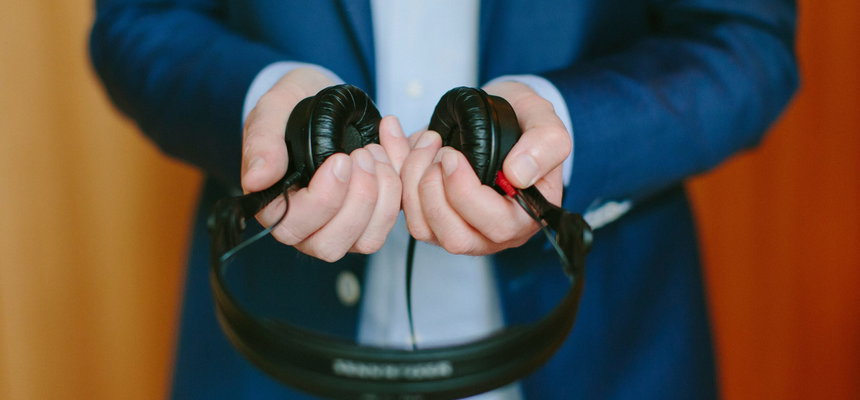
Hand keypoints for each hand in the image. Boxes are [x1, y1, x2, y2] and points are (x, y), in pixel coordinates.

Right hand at [241, 68, 410, 261]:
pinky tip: (391, 151)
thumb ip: (261, 143)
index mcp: (276, 207)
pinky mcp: (372, 217)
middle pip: (331, 245)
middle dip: (356, 200)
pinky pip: (392, 221)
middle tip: (362, 154)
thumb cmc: (293, 108)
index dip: (323, 200)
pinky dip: (400, 187)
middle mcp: (307, 225)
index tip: (340, 160)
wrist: (323, 97)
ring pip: (367, 240)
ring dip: (382, 195)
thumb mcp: (272, 112)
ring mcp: (341, 226)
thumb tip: (254, 181)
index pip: (294, 228)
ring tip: (374, 151)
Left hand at [400, 81, 569, 254]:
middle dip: (434, 190)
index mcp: (523, 218)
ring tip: (426, 140)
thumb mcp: (545, 123)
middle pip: (454, 237)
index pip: (496, 227)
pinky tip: (397, 137)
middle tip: (437, 147)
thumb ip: (547, 145)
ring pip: (422, 227)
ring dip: (412, 180)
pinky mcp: (427, 216)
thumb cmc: (522, 123)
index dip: (466, 193)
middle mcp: (490, 233)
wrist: (498, 115)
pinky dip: (393, 170)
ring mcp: (456, 228)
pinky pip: (401, 208)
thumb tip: (519, 174)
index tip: (452, 155)